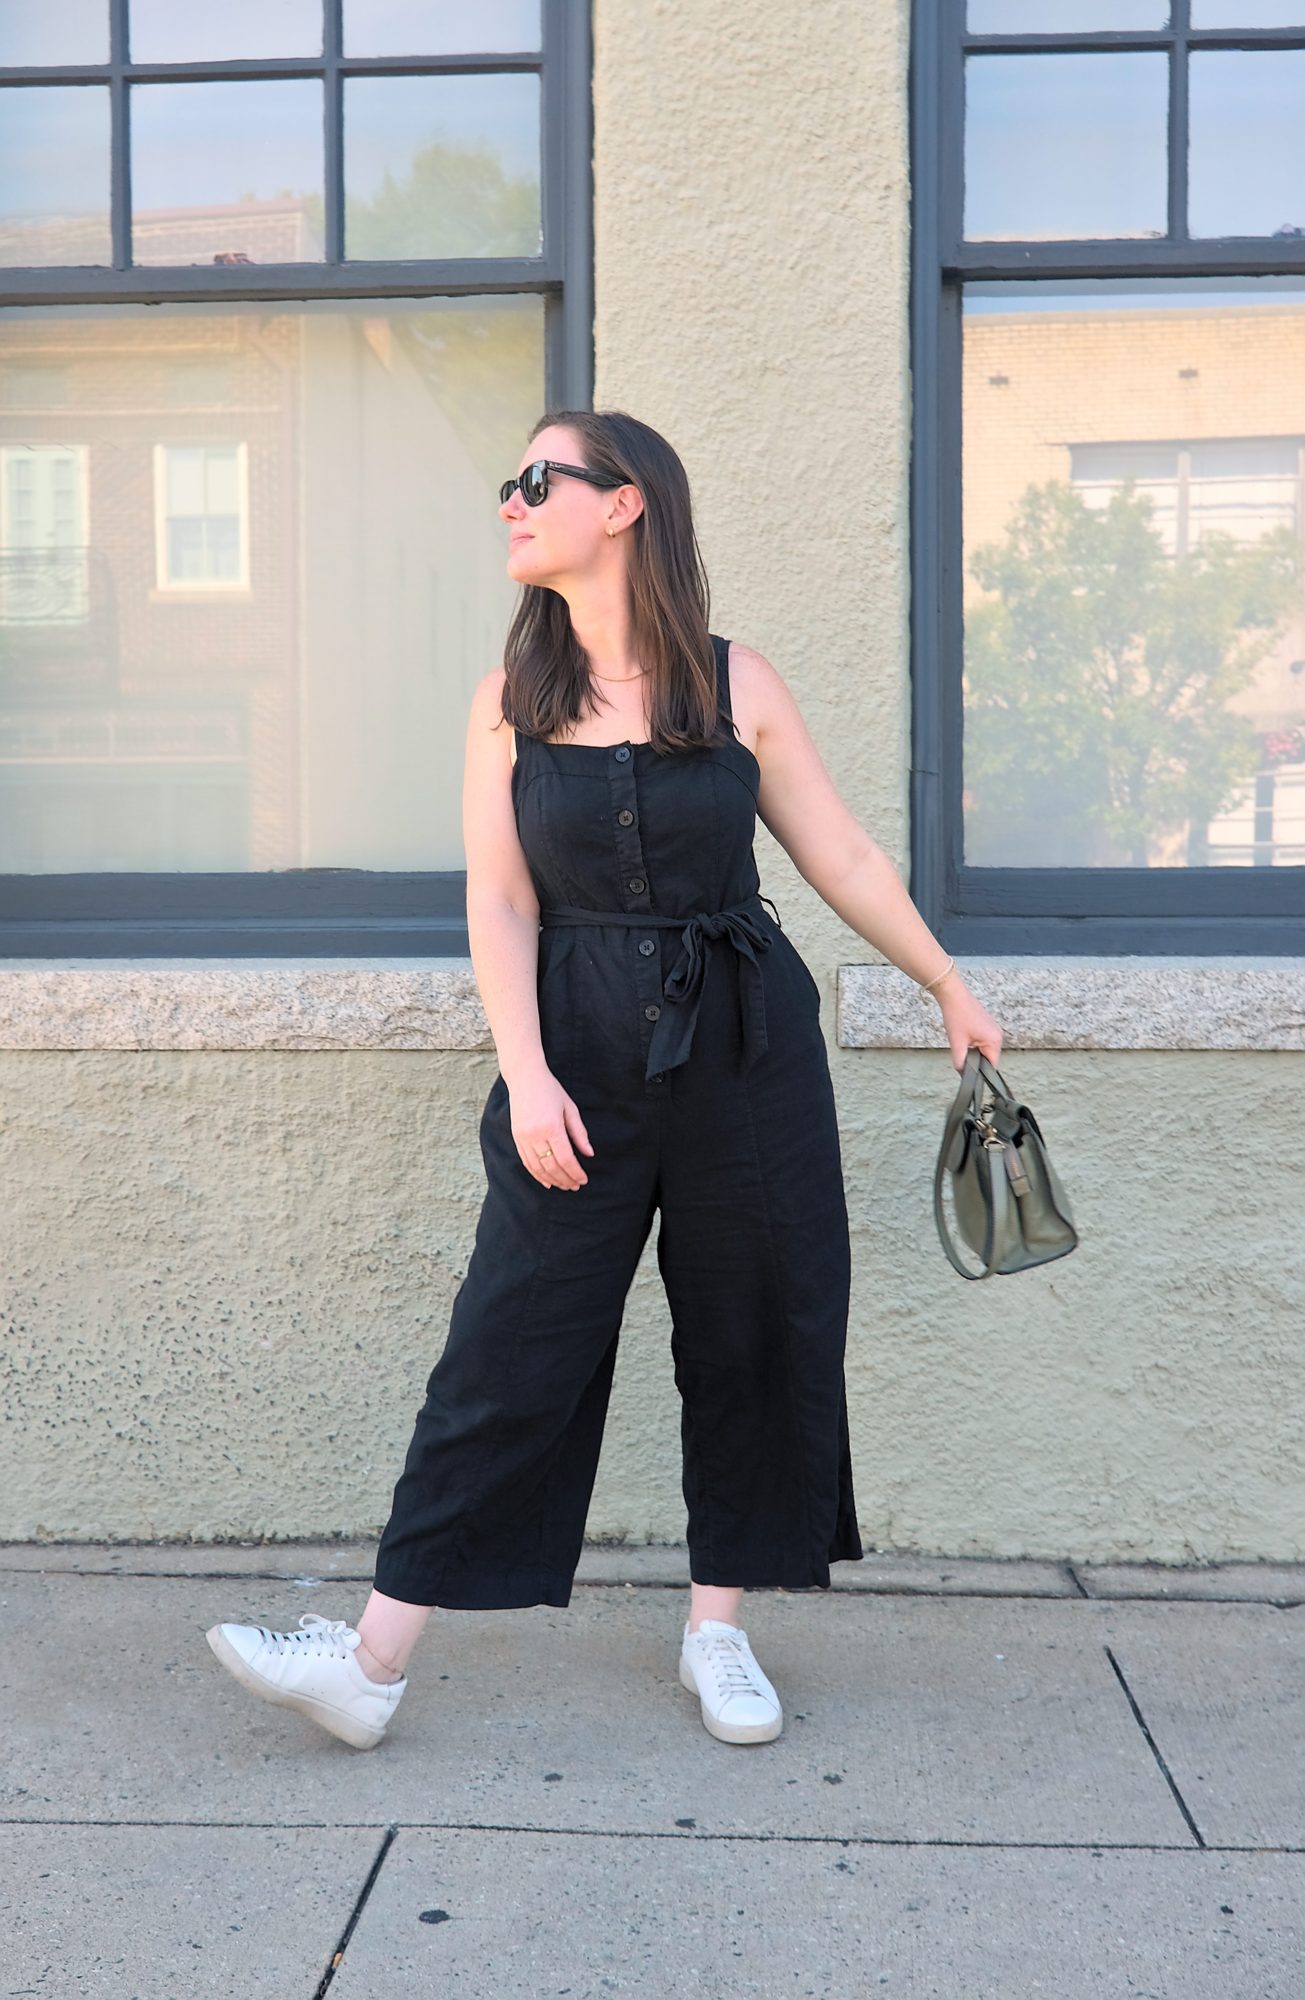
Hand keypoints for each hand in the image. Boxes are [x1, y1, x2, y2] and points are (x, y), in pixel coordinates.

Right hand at [507, 1067, 593, 1189]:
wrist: (525, 1077)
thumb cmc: (551, 1090)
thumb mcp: (570, 1108)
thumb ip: (579, 1133)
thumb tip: (589, 1154)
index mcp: (552, 1127)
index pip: (566, 1158)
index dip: (575, 1172)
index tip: (583, 1179)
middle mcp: (536, 1135)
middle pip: (552, 1167)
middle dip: (565, 1179)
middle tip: (576, 1186)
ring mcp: (524, 1138)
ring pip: (538, 1168)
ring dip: (552, 1180)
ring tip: (564, 1186)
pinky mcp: (517, 1138)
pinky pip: (527, 1162)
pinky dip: (537, 1175)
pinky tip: (546, 1182)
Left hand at [936, 976, 1003, 1073]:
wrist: (954, 995)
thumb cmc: (957, 1016)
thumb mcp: (957, 1043)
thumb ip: (960, 1062)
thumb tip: (963, 1075)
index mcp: (994, 1041)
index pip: (992, 1066)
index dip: (981, 1072)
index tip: (970, 1072)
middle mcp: (998, 1035)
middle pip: (990, 1058)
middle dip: (977, 1060)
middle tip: (962, 1055)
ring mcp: (994, 1029)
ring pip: (986, 1050)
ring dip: (975, 1052)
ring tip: (962, 1043)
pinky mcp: (988, 1025)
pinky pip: (984, 1041)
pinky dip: (975, 1044)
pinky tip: (965, 1037)